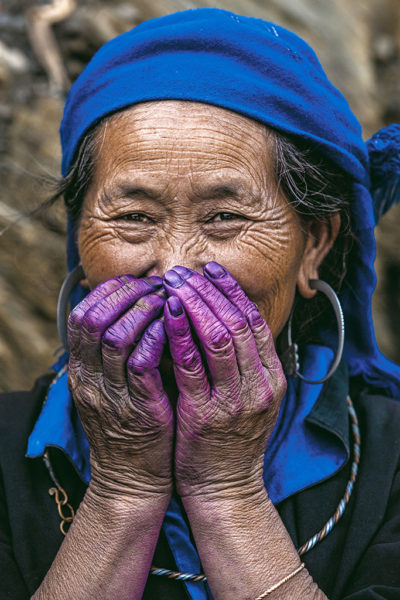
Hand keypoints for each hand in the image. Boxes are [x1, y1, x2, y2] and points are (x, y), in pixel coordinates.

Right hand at [67, 275, 173, 500]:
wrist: (132, 479)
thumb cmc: (130, 423)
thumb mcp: (111, 386)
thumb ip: (118, 351)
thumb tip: (137, 307)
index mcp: (81, 371)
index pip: (82, 316)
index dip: (108, 293)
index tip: (136, 281)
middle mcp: (89, 380)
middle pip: (94, 320)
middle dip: (126, 295)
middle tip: (156, 286)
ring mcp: (110, 396)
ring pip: (116, 338)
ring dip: (142, 312)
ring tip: (166, 300)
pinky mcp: (137, 410)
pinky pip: (141, 366)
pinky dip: (156, 340)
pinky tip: (173, 327)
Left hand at [163, 263, 286, 500]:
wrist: (226, 489)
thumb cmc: (231, 439)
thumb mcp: (250, 398)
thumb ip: (244, 362)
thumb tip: (223, 318)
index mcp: (272, 377)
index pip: (256, 321)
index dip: (232, 291)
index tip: (211, 269)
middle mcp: (260, 384)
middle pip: (239, 322)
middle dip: (211, 290)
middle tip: (185, 270)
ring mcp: (236, 400)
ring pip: (221, 336)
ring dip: (196, 304)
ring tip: (174, 283)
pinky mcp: (207, 414)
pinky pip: (193, 365)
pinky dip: (182, 335)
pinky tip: (169, 314)